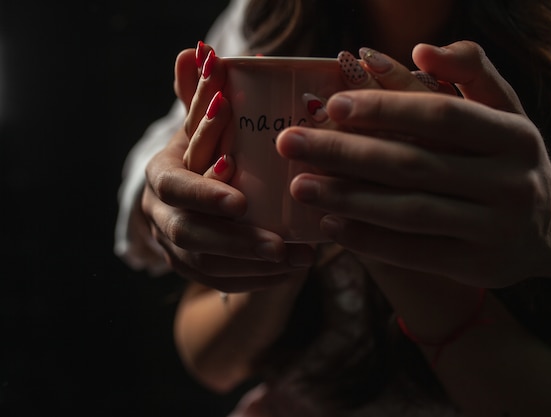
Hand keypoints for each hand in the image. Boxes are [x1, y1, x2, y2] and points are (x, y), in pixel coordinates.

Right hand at [141, 46, 314, 291]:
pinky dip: (256, 281)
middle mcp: (160, 214)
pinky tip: (289, 273)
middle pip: (190, 235)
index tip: (242, 202)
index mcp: (162, 175)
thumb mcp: (201, 125)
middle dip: (236, 241)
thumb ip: (201, 96)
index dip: (205, 195)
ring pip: (207, 266)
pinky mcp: (192, 268)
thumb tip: (198, 51)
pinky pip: (220, 282)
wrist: (190, 194)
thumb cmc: (203, 151)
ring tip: (299, 260)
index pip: (177, 188)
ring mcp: (174, 246)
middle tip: (279, 244)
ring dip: (253, 266)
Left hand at [276, 41, 550, 287]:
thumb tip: (420, 49)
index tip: (331, 104)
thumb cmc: (510, 160)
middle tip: (292, 144)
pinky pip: (414, 253)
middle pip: (415, 164)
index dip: (386, 106)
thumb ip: (470, 71)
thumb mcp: (505, 111)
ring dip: (348, 198)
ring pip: (410, 211)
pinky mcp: (478, 267)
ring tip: (300, 186)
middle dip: (346, 152)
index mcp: (514, 135)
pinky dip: (369, 238)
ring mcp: (495, 229)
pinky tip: (330, 224)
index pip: (441, 115)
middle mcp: (510, 182)